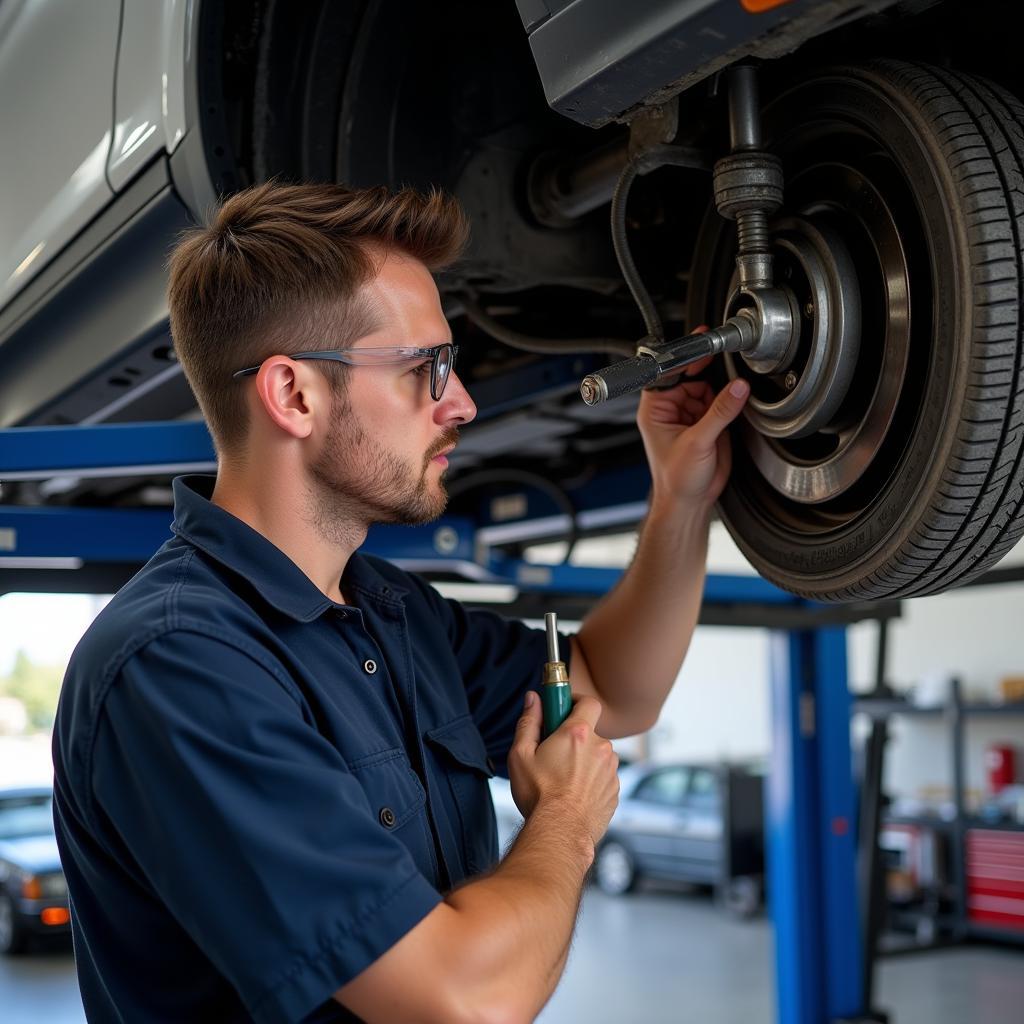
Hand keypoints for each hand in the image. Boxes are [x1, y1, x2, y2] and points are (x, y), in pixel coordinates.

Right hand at [507, 692, 619, 850]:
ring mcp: (611, 770)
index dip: (576, 702)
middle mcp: (600, 748)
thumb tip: (533, 700)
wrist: (560, 833)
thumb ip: (528, 722)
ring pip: (597, 756)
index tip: (563, 709)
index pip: (588, 702)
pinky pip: (603, 777)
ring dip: (584, 761)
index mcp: (578, 733)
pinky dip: (591, 781)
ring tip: (562, 780)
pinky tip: (573, 794)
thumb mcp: (521, 755)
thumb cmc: (539, 795)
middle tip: (554, 754)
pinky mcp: (615, 791)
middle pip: (590, 732)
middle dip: (574, 738)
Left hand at [636, 330, 749, 513]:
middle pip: (692, 375)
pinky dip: (730, 400)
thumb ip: (719, 413)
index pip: (668, 373)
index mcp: (655, 410)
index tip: (702, 344)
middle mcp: (671, 409)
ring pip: (709, 387)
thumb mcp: (698, 443)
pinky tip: (737, 401)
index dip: (685, 358)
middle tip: (727, 363)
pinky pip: (720, 402)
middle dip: (709, 371)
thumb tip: (737, 388)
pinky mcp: (708, 423)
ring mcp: (690, 414)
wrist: (690, 502)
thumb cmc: (677, 480)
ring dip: (722, 387)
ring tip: (733, 391)